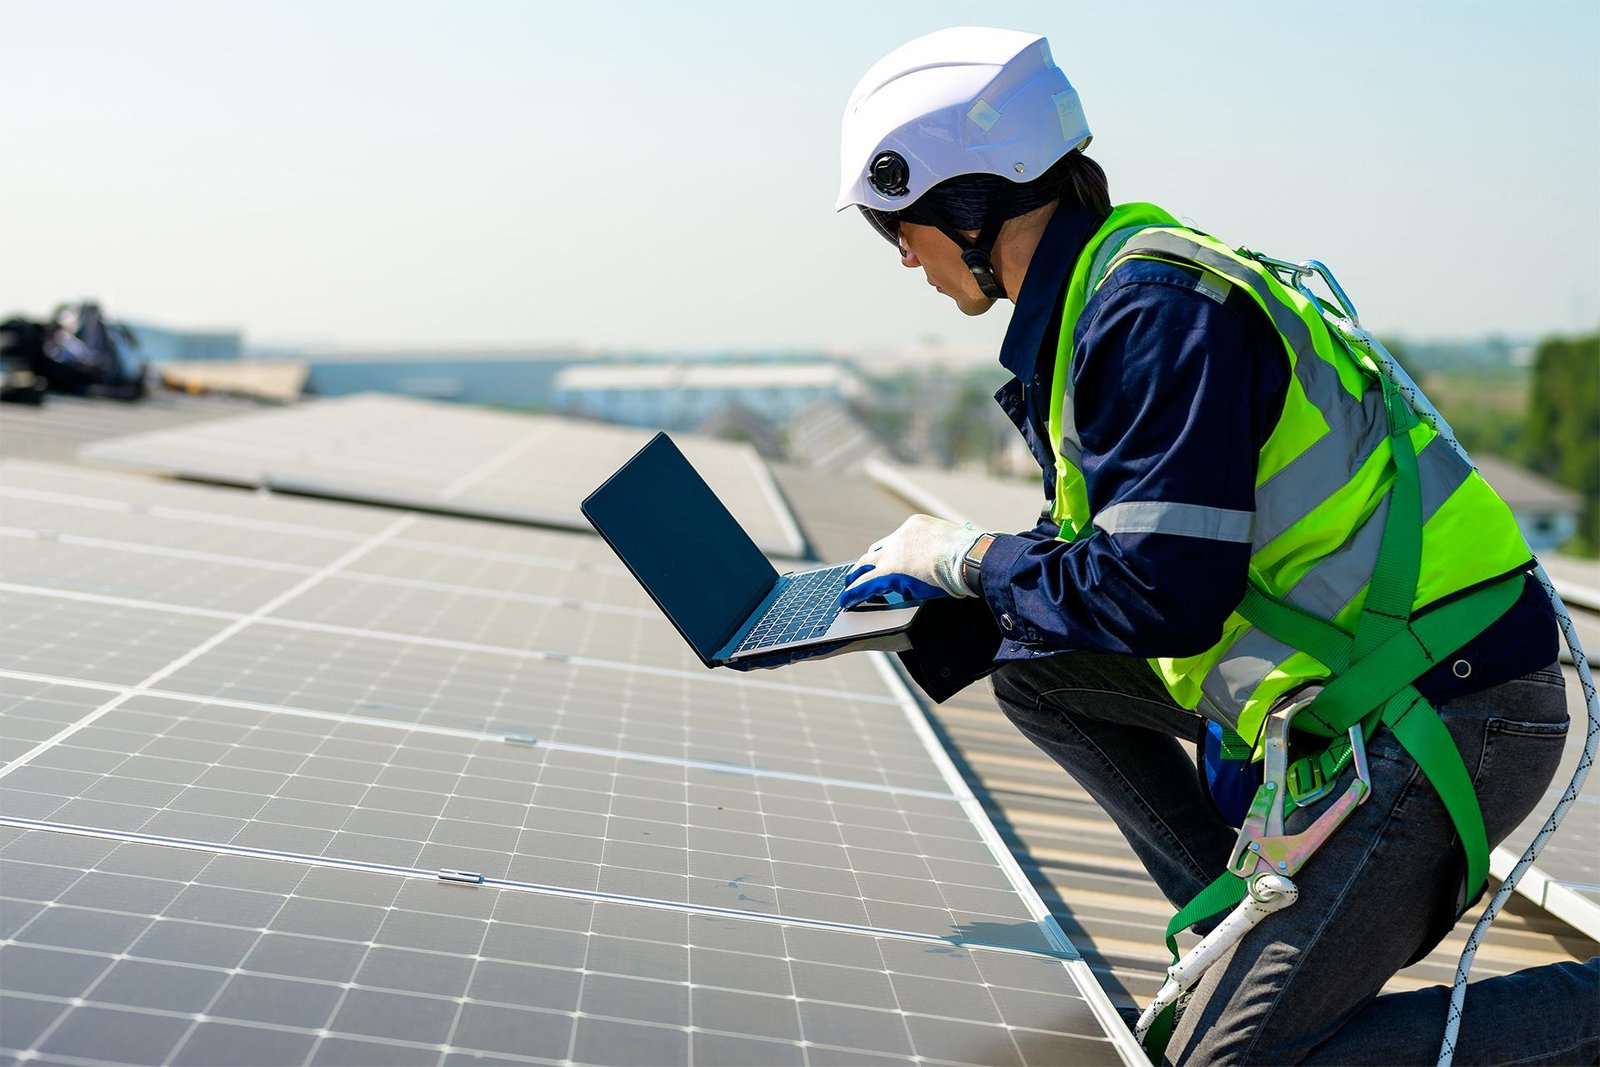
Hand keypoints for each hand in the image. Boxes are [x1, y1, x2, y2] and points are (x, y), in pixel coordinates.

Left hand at [840, 514, 982, 610]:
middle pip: (877, 550)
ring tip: (848, 588)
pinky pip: (864, 584)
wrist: (967, 556)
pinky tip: (846, 601)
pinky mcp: (889, 573)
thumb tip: (955, 565)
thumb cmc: (971, 554)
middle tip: (860, 572)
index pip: (896, 540)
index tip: (888, 558)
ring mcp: (893, 554)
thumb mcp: (956, 545)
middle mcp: (901, 537)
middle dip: (868, 563)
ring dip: (856, 577)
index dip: (890, 552)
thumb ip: (946, 552)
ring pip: (866, 565)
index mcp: (916, 527)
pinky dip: (854, 592)